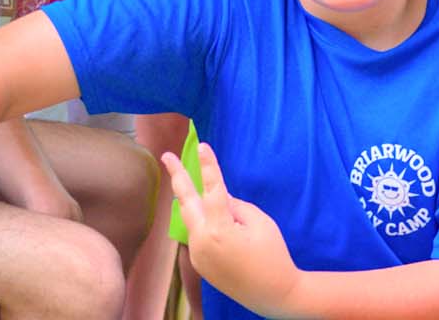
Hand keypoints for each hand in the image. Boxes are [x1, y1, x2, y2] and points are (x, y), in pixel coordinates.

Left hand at [167, 142, 301, 314]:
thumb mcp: (260, 222)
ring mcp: (197, 254)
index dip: (208, 166)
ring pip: (190, 219)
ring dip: (190, 199)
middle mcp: (201, 241)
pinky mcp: (199, 264)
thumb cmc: (272, 254)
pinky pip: (197, 235)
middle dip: (177, 176)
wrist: (272, 293)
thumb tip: (219, 198)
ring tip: (185, 177)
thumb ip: (236, 206)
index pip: (212, 190)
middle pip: (186, 202)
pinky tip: (212, 218)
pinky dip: (202, 222)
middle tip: (167, 156)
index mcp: (219, 229)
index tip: (202, 145)